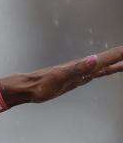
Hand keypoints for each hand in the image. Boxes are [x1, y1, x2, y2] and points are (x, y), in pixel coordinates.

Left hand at [1, 45, 122, 105]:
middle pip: (108, 60)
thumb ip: (77, 68)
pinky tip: (108, 70)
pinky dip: (105, 71)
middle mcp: (83, 67)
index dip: (120, 54)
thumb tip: (93, 59)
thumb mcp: (60, 77)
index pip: (106, 58)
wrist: (28, 88)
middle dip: (121, 57)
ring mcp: (80, 73)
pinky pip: (95, 74)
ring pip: (103, 67)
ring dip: (116, 63)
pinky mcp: (76, 80)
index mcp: (82, 65)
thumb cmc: (41, 84)